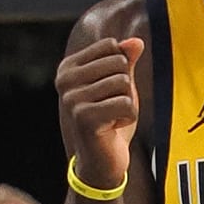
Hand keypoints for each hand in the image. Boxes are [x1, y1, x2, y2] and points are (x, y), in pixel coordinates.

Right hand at [57, 36, 143, 192]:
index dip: (121, 69)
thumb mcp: (119, 86)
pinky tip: (113, 129)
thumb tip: (137, 41)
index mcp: (68, 67)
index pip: (111, 46)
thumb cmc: (110, 121)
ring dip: (127, 104)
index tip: (108, 92)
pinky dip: (128, 118)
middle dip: (126, 87)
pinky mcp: (84, 117)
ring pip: (124, 84)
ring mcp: (72, 99)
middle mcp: (65, 80)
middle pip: (119, 63)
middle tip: (112, 108)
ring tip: (112, 119)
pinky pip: (127, 104)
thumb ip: (125, 61)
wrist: (102, 162)